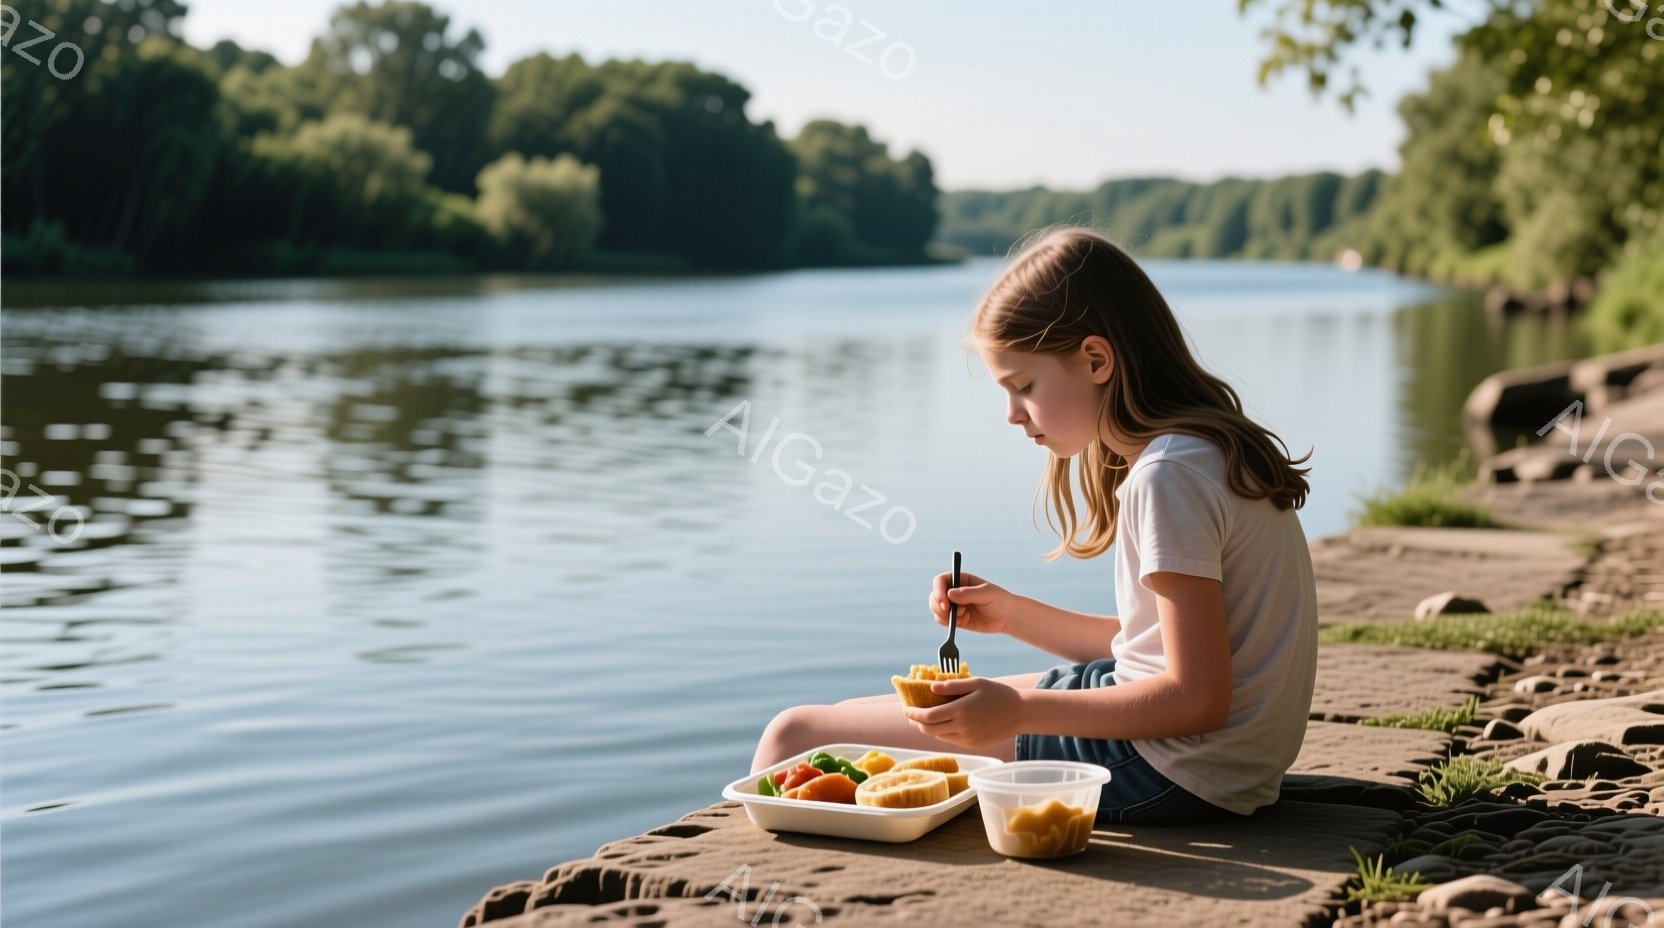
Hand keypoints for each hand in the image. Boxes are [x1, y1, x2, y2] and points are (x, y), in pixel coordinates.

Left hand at [902, 677, 1026, 747]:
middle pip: (929, 730)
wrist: (1020, 713)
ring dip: (929, 728)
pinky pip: (951, 740)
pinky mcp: (973, 745)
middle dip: (917, 722)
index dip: (913, 714)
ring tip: (927, 717)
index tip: (906, 709)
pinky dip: (943, 732)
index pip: (927, 717)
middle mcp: (962, 728)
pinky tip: (944, 723)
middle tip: (912, 713)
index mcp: (960, 711)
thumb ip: (952, 686)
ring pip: (939, 736)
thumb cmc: (998, 693)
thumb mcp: (976, 683)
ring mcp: (968, 739)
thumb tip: (931, 688)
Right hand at [927, 571, 1021, 635]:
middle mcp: (954, 591)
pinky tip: (961, 621)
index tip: (943, 600)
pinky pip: (942, 620)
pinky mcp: (956, 619)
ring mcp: (954, 605)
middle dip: (938, 605)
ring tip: (962, 615)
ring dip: (943, 614)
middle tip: (949, 611)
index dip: (938, 590)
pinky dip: (946, 622)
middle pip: (934, 596)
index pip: (940, 581)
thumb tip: (950, 595)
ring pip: (936, 609)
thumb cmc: (999, 600)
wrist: (1007, 616)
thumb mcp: (986, 594)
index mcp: (960, 579)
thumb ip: (968, 594)